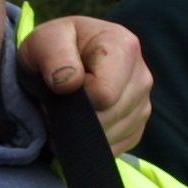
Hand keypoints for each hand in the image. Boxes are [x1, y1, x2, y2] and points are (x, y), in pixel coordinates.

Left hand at [19, 16, 152, 153]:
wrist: (59, 59)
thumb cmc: (53, 46)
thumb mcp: (44, 40)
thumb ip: (54, 56)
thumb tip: (69, 83)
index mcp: (125, 47)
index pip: (104, 94)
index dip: (75, 99)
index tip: (58, 88)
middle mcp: (142, 76)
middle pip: (109, 118)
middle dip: (77, 119)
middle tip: (57, 103)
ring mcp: (143, 103)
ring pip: (110, 136)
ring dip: (81, 132)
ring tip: (68, 110)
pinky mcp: (137, 126)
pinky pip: (114, 148)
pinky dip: (91, 143)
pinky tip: (80, 124)